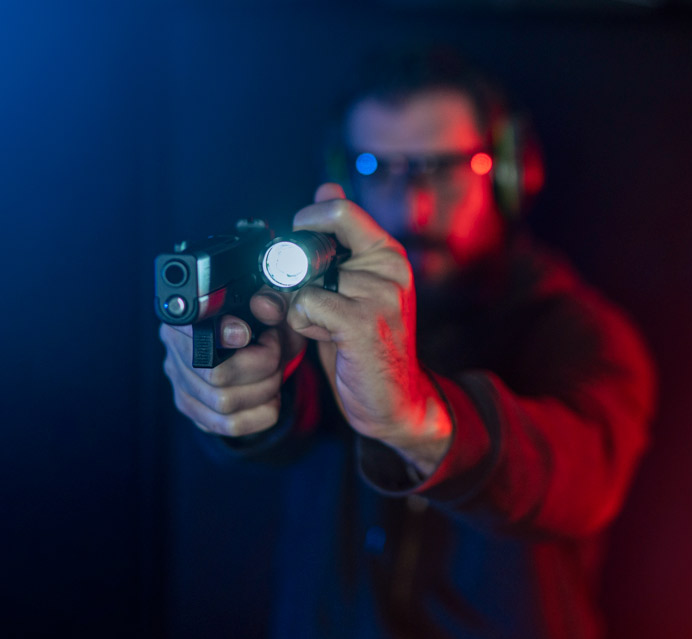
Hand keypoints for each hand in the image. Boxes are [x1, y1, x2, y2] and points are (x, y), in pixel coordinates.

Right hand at [160, 292, 305, 436]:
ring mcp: (182, 384)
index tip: (248, 334)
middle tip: (276, 354)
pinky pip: (228, 425)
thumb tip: (266, 306)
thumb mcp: (277, 303)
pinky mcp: (195, 410)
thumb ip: (274, 299)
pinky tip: (270, 398)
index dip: (223, 335)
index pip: (192, 330)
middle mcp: (175, 349)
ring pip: (223, 403)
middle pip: (215, 375)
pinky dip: (259, 414)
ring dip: (264, 391)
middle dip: (261, 368)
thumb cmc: (269, 321)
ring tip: (276, 374)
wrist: (271, 346)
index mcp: (189, 316)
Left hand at [284, 183, 451, 474]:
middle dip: (294, 281)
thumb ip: (341, 241)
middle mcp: (389, 269)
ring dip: (299, 310)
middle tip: (310, 306)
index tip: (295, 243)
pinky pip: (304, 306)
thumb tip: (327, 186)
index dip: (306, 221)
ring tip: (327, 329)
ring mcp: (380, 295)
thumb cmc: (367, 344)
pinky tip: (327, 340)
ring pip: (302, 283)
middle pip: (310, 252)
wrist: (397, 400)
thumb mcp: (354, 287)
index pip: (341, 210)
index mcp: (387, 254)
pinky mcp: (363, 323)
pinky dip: (302, 325)